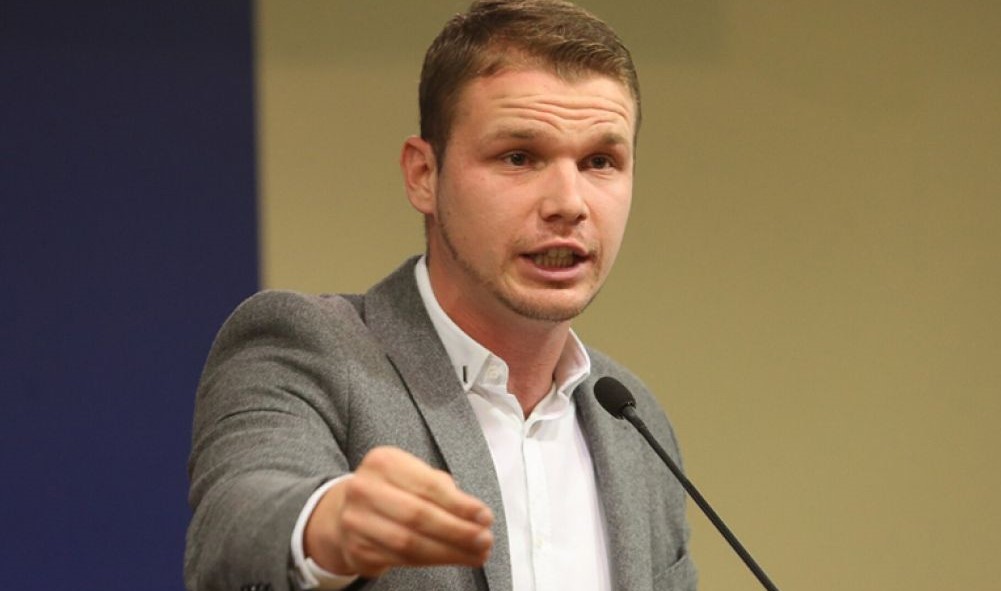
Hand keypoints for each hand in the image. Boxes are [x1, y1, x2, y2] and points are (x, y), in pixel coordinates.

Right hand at [304, 446, 494, 578]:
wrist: (343, 513)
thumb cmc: (392, 492)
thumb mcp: (413, 477)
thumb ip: (443, 490)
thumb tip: (478, 517)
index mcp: (383, 462)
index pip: (428, 485)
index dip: (460, 504)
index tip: (485, 516)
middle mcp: (364, 488)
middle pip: (418, 515)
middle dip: (457, 531)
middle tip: (485, 540)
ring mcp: (356, 521)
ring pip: (410, 543)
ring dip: (449, 552)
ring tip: (476, 555)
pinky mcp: (356, 549)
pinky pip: (401, 560)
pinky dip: (432, 561)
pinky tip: (453, 558)